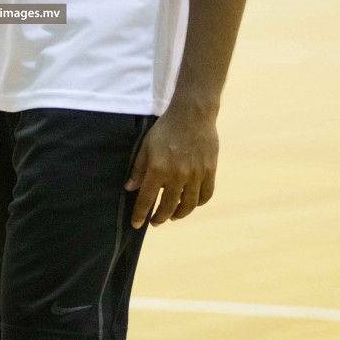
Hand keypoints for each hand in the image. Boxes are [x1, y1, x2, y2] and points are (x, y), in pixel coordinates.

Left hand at [124, 107, 218, 227]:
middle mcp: (177, 176)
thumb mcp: (146, 146)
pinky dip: (198, 203)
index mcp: (158, 170)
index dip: (140, 214)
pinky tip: (192, 203)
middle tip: (155, 222)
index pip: (146, 200)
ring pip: (188, 205)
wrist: (192, 114)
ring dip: (179, 214)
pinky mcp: (209, 172)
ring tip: (173, 215)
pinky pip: (205, 195)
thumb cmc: (166, 129)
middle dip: (159, 218)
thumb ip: (138, 169)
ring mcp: (195, 175)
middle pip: (168, 207)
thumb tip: (130, 188)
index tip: (136, 224)